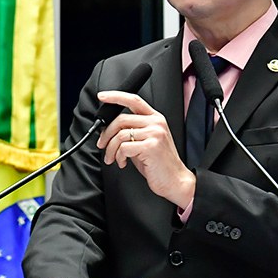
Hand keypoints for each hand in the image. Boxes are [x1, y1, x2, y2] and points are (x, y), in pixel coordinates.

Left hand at [96, 90, 195, 207]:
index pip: (134, 100)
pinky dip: (118, 157)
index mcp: (156, 119)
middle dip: (106, 134)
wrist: (174, 180)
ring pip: (120, 134)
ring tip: (113, 158)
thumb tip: (109, 129)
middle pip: (121, 119)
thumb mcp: (145, 141)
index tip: (102, 96)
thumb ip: (132, 131)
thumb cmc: (159, 163)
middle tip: (102, 145)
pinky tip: (123, 162)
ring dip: (111, 149)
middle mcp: (156, 123)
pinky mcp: (151, 146)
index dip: (116, 96)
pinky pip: (124, 148)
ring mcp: (155, 133)